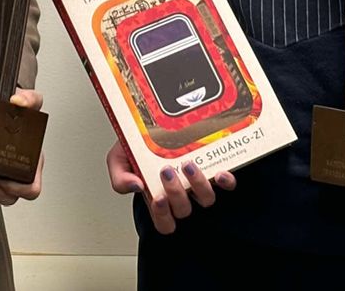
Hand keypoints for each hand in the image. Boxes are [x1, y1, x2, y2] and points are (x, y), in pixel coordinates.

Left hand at [0, 89, 44, 207]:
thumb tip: (19, 101)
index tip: (1, 178)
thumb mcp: (27, 101)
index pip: (31, 188)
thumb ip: (29, 99)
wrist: (1, 108)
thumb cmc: (15, 112)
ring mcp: (2, 179)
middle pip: (9, 197)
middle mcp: (17, 173)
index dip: (17, 188)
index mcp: (31, 161)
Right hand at [106, 140, 233, 234]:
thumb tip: (136, 186)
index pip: (164, 223)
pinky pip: (227, 184)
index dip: (162, 216)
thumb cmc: (134, 145)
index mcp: (157, 196)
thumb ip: (120, 178)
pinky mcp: (213, 170)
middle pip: (184, 210)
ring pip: (206, 199)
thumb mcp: (117, 160)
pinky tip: (218, 173)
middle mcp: (180, 193)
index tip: (156, 197)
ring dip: (197, 184)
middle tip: (166, 171)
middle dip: (175, 193)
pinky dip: (226, 181)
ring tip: (187, 164)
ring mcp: (197, 182)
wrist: (148, 122)